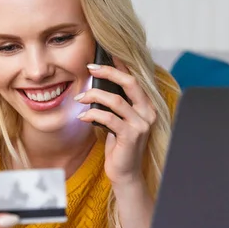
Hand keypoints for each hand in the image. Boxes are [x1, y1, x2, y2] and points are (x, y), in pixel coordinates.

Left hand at [75, 61, 156, 185]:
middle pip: (130, 82)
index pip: (134, 78)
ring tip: (79, 96)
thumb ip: (114, 105)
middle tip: (89, 68)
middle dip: (108, 72)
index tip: (103, 54)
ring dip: (94, 96)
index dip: (120, 65)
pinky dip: (92, 115)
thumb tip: (96, 85)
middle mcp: (148, 112)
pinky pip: (109, 118)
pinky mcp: (131, 135)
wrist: (125, 173)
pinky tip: (82, 116)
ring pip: (116, 100)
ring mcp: (142, 124)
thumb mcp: (117, 121)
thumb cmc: (119, 145)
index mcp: (147, 105)